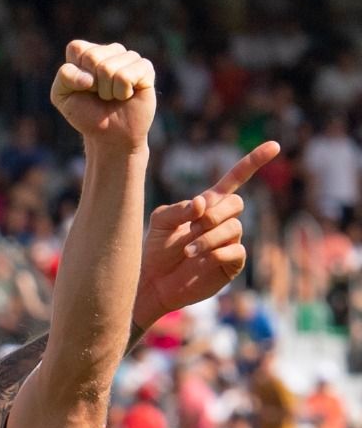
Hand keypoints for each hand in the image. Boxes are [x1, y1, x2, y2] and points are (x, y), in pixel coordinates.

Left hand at [51, 41, 156, 150]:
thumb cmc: (86, 113)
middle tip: (99, 94)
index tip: (82, 88)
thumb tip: (90, 78)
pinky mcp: (145, 68)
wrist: (109, 134)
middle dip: (92, 84)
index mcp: (88, 51)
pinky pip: (126, 76)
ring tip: (113, 96)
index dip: (74, 75)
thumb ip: (64, 77)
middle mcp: (110, 50)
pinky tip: (126, 96)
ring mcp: (130, 57)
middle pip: (92, 57)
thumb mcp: (61, 95)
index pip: (76, 49)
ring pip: (109, 68)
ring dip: (107, 91)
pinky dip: (122, 92)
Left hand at [134, 141, 280, 327]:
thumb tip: (203, 202)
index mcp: (208, 206)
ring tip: (188, 250)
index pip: (234, 180)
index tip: (274, 145)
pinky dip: (218, 253)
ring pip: (234, 228)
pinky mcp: (231, 264)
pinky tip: (201, 259)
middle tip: (192, 227)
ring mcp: (229, 242)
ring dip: (208, 238)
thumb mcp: (160, 222)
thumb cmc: (155, 249)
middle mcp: (222, 221)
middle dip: (214, 214)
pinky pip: (236, 251)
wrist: (152, 282)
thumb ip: (179, 208)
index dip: (253, 163)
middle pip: (236, 204)